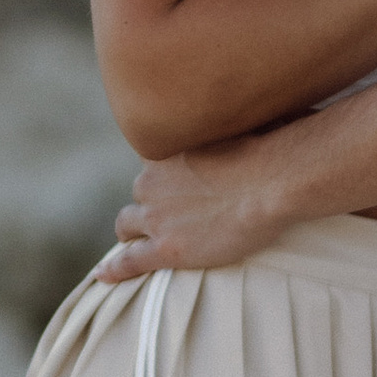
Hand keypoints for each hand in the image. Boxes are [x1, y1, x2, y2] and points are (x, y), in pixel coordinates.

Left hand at [94, 139, 288, 284]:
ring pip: (128, 224)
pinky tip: (104, 275)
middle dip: (149, 203)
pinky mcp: (165, 249)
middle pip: (139, 194)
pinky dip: (115, 269)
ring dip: (134, 232)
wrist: (272, 181)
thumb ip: (230, 122)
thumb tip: (259, 100)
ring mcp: (156, 217)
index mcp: (167, 152)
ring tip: (139, 244)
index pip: (152, 162)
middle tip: (167, 214)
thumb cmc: (268, 149)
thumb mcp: (241, 122)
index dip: (164, 176)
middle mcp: (153, 181)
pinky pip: (130, 261)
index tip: (175, 182)